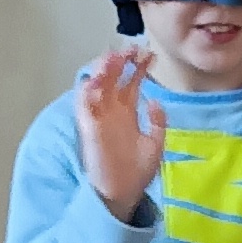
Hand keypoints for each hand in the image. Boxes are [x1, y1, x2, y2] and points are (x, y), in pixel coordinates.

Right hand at [75, 45, 164, 213]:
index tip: (149, 54)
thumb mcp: (155, 144)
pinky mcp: (89, 129)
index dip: (139, 67)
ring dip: (103, 71)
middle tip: (131, 48)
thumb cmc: (136, 172)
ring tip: (113, 57)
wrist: (124, 194)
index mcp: (127, 113)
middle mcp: (112, 111)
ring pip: (97, 87)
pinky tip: (96, 80)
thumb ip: (157, 122)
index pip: (131, 82)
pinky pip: (84, 106)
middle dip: (121, 61)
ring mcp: (99, 118)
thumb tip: (156, 101)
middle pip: (114, 79)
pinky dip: (87, 92)